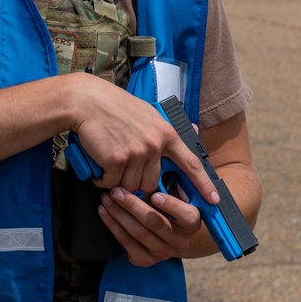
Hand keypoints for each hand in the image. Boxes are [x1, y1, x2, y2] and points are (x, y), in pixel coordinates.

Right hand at [68, 74, 217, 205]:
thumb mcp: (149, 113)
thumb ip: (167, 129)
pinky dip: (103, 179)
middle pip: (152, 183)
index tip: (213, 200)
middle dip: (137, 182)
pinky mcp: (116, 160)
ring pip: (131, 186)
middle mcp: (154, 144)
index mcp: (166, 133)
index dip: (203, 183)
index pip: (190, 163)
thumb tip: (192, 132)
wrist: (87, 101)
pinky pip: (111, 183)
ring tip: (110, 162)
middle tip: (124, 168)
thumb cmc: (116, 107)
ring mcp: (136, 153)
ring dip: (118, 181)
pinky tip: (99, 164)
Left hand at [98, 182, 201, 267]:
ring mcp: (162, 253)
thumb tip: (154, 166)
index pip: (187, 215)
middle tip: (116, 190)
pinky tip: (104, 213)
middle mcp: (180, 242)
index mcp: (191, 224)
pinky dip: (112, 225)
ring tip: (106, 198)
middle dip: (132, 204)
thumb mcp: (175, 196)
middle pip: (154, 222)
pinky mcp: (145, 260)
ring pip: (137, 232)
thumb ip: (170, 185)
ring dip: (118, 213)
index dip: (171, 205)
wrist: (166, 237)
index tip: (155, 194)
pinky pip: (125, 242)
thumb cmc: (167, 209)